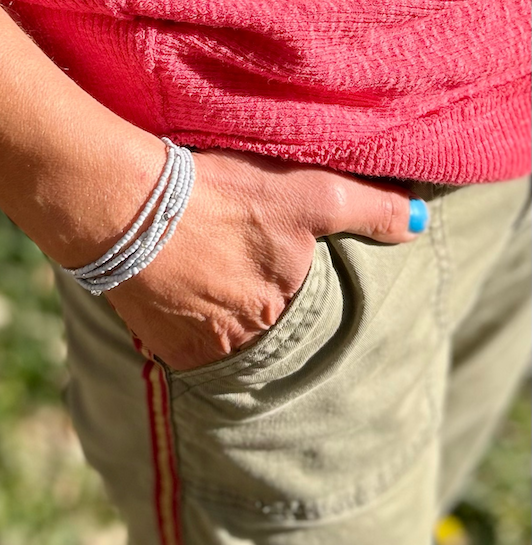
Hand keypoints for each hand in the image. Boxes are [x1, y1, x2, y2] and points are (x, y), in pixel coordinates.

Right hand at [106, 149, 423, 370]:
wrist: (127, 205)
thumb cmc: (220, 194)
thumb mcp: (307, 192)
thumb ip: (368, 210)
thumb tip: (418, 221)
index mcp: (288, 310)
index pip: (310, 310)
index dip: (295, 282)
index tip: (276, 259)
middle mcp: (249, 344)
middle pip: (269, 326)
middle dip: (262, 302)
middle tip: (241, 264)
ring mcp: (203, 352)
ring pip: (231, 337)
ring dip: (226, 312)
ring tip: (212, 270)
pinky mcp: (164, 348)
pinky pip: (191, 343)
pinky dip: (192, 320)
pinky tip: (186, 284)